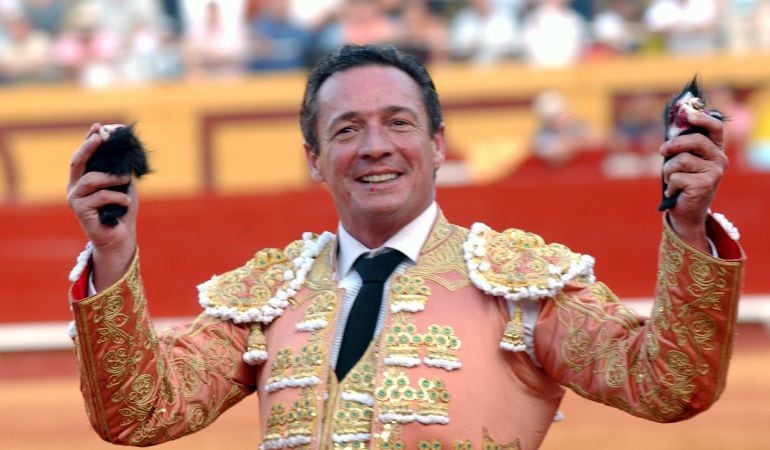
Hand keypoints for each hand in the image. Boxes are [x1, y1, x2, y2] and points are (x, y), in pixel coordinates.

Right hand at [67, 123, 137, 289]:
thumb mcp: (123, 187)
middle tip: (100, 136)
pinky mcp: (81, 212)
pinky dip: (117, 197)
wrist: (120, 239)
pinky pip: (100, 197)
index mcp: (83, 180)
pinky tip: (126, 203)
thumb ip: (120, 170)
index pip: (84, 156)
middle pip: (77, 161)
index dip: (89, 140)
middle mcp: (75, 188)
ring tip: (127, 180)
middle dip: (89, 146)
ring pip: (92, 179)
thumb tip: (126, 150)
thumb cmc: (122, 212)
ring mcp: (76, 200)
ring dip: (112, 177)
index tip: (99, 126)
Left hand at [660, 110, 726, 251]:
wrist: (686, 212)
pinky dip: (669, 185)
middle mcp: (719, 159)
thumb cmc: (681, 182)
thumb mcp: (681, 161)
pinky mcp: (705, 185)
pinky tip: (675, 192)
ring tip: (671, 180)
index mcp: (715, 149)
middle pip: (694, 141)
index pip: (715, 127)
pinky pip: (676, 177)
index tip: (688, 114)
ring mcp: (714, 172)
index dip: (702, 118)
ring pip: (680, 161)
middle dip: (673, 144)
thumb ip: (679, 145)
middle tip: (662, 151)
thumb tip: (671, 126)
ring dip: (667, 171)